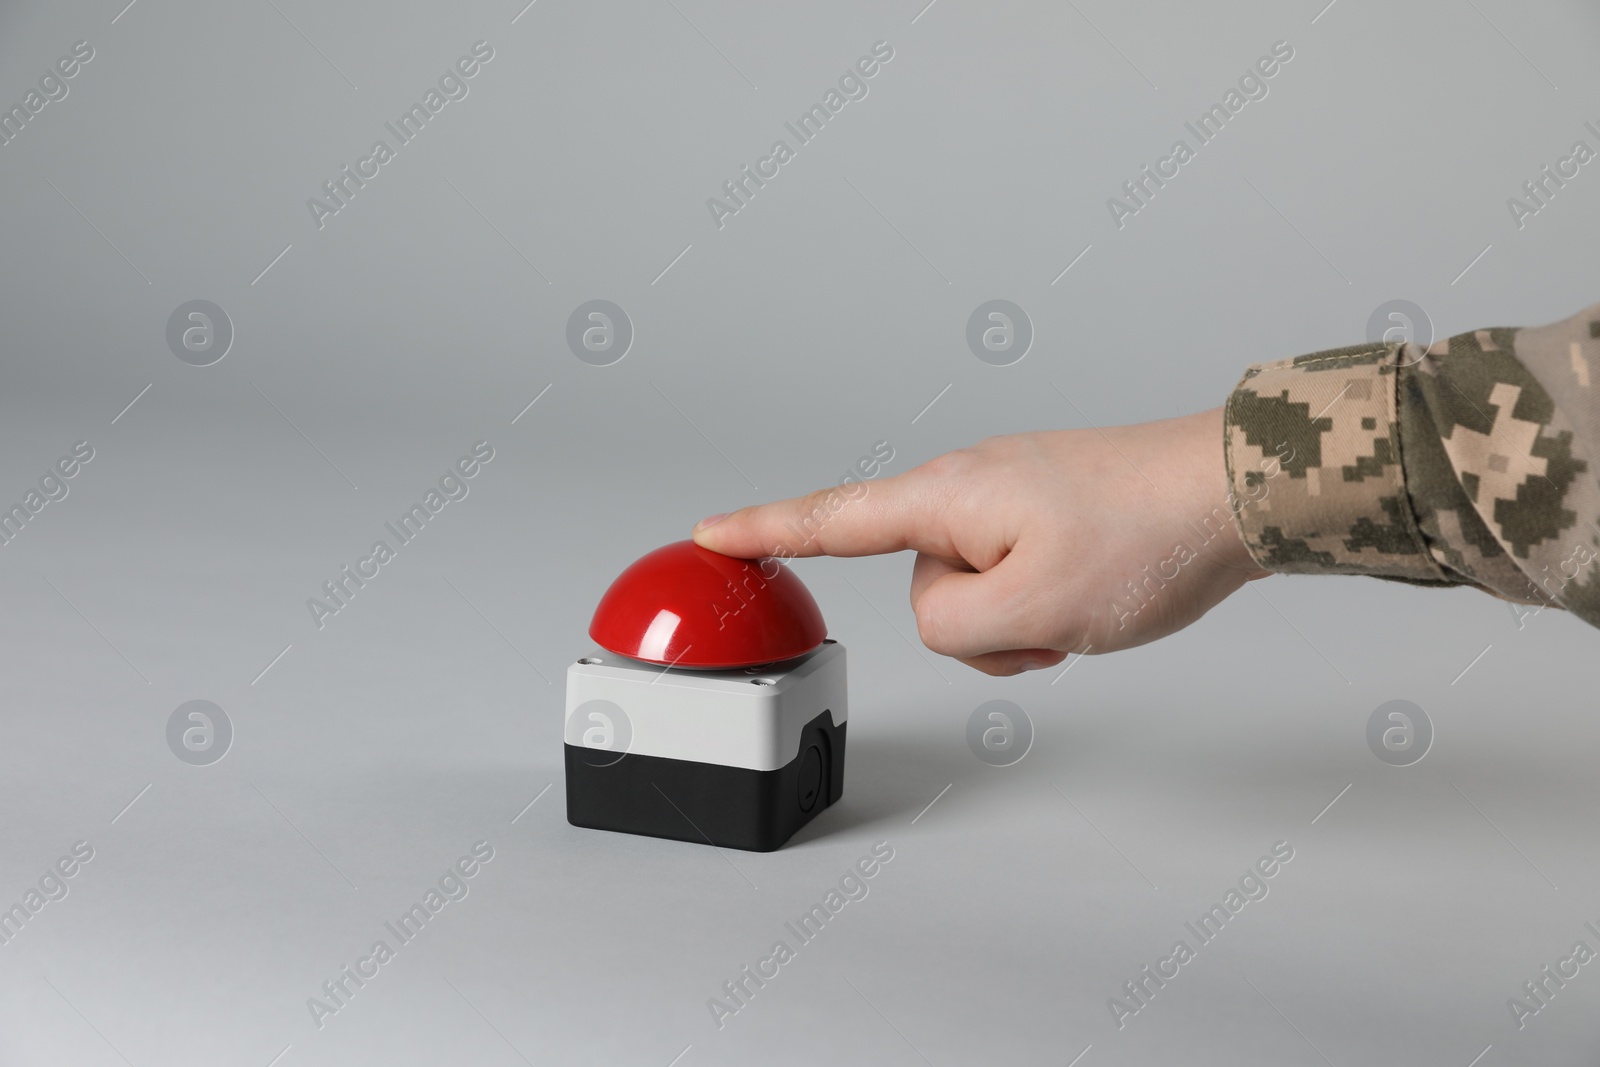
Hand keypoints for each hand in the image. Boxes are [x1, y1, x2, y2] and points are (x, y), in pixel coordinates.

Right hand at [690, 407, 1269, 675]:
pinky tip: (1100, 594)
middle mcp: (970, 485)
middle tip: (1053, 620)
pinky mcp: (1050, 510)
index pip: (832, 517)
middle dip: (981, 628)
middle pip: (927, 586)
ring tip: (1087, 603)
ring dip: (1025, 621)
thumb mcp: (1034, 608)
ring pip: (978, 592)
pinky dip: (1050, 605)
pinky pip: (1018, 577)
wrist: (1237, 490)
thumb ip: (951, 628)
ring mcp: (1013, 496)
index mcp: (949, 496)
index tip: (709, 532)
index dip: (764, 530)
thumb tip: (942, 616)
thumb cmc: (1146, 536)